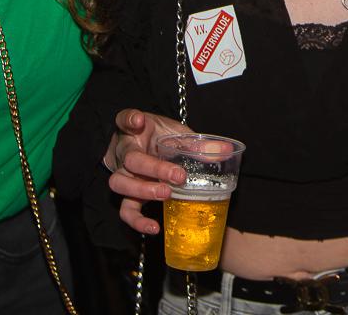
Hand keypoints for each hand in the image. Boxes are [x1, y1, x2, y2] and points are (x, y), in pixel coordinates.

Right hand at [104, 109, 193, 234]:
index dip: (130, 119)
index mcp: (135, 132)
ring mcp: (123, 174)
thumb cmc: (160, 140)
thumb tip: (226, 150)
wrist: (144, 152)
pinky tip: (154, 228)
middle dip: (153, 168)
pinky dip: (137, 221)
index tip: (139, 120)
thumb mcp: (178, 135)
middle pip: (130, 159)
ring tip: (166, 195)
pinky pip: (126, 209)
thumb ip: (198, 143)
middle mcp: (124, 153)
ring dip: (143, 191)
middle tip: (178, 176)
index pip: (124, 119)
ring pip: (120, 184)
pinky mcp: (127, 195)